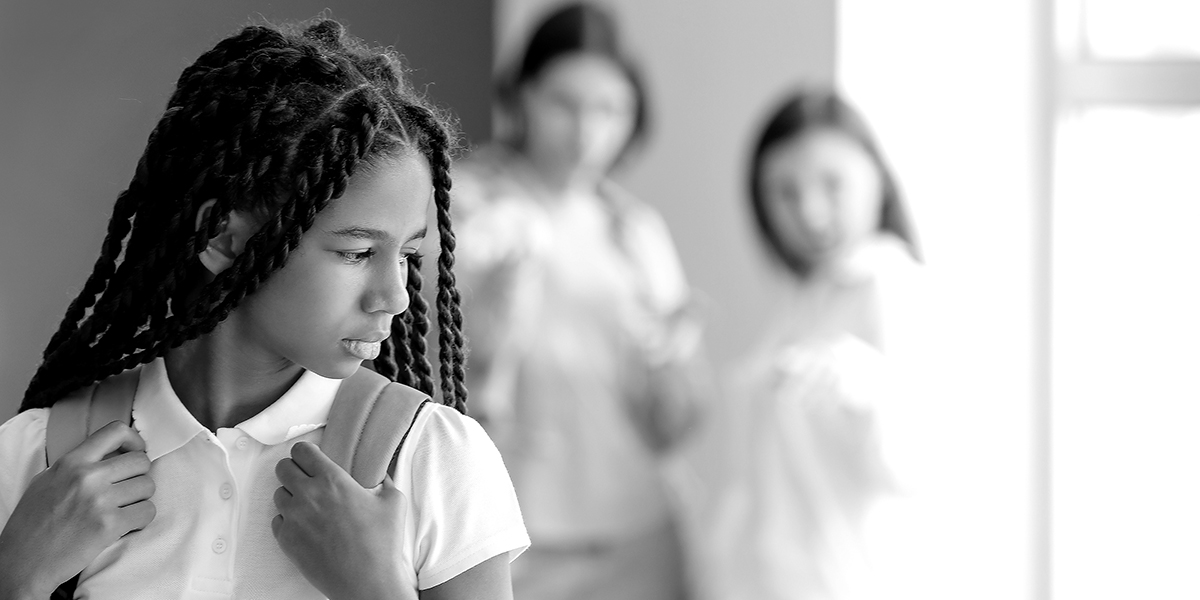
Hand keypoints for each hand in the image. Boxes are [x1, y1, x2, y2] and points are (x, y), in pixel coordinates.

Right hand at [0, 421, 154, 598]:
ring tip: (122, 510)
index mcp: (71, 463)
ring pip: (147, 487)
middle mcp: (87, 477)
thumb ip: (76, 466)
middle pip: (141, 461)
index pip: (115, 431)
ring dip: (140, 499)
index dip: (134, 440)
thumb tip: (107, 456)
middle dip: (139, 476)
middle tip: (127, 490)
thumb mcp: (46, 482)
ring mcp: (99, 500)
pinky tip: (124, 525)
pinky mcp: (109, 525)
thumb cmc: (32, 525)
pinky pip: (147, 512)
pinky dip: (140, 519)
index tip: (135, 451)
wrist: (22, 563)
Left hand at [273, 441, 407, 599]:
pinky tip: (305, 526)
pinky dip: (287, 520)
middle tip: (307, 479)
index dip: (306, 452)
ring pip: (278, 493)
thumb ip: (383, 481)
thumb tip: (379, 475)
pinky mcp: (286, 539)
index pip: (301, 450)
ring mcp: (294, 518)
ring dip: (291, 495)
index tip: (312, 458)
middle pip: (283, 467)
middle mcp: (307, 495)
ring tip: (308, 506)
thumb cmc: (381, 544)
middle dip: (294, 470)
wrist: (367, 581)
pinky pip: (277, 520)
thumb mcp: (393, 501)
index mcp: (332, 480)